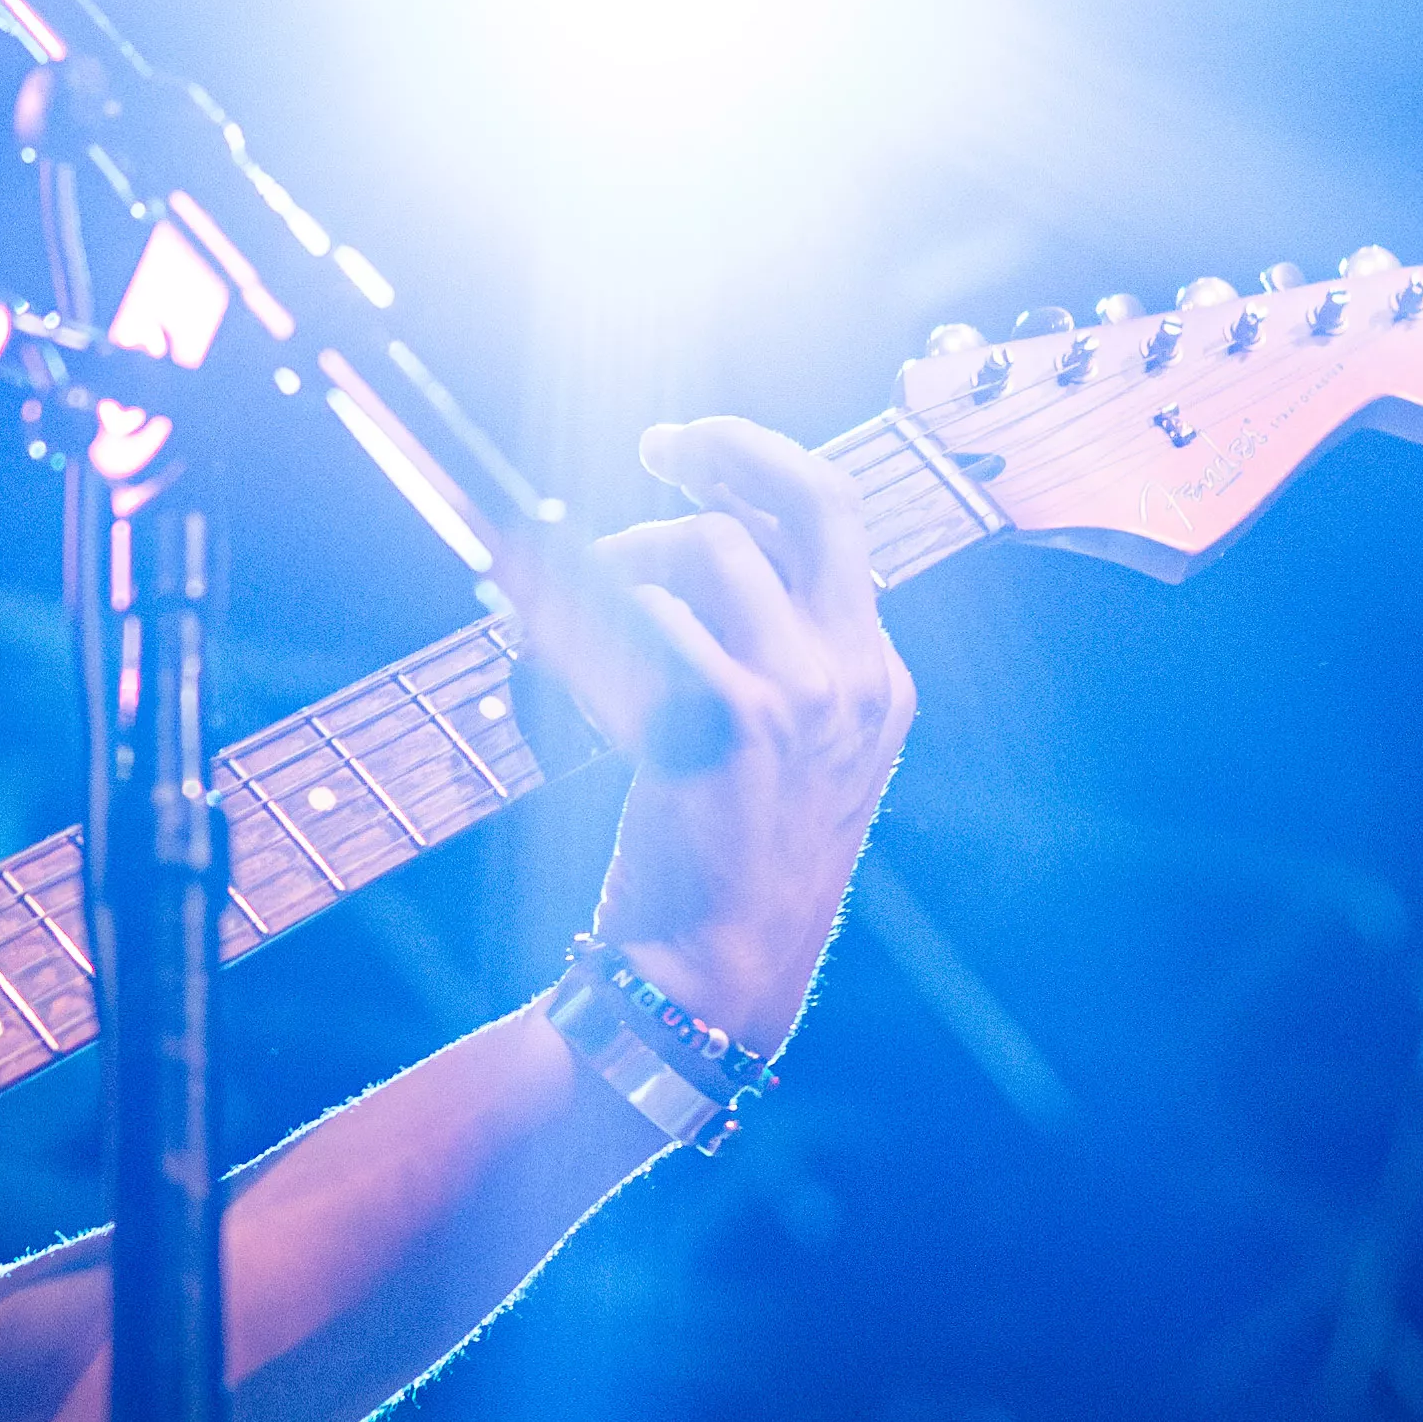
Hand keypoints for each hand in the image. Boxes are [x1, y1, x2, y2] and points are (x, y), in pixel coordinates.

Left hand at [520, 416, 915, 1052]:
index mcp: (878, 681)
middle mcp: (856, 678)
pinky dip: (581, 617)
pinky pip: (644, 619)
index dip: (764, 464)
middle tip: (656, 445)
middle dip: (728, 450)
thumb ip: (767, 662)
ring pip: (706, 552)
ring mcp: (801, 698)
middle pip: (807, 502)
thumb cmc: (723, 871)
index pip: (837, 527)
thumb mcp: (786, 760)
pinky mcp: (727, 723)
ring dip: (622, 556)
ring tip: (568, 607)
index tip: (695, 451)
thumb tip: (681, 561)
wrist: (711, 976)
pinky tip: (544, 652)